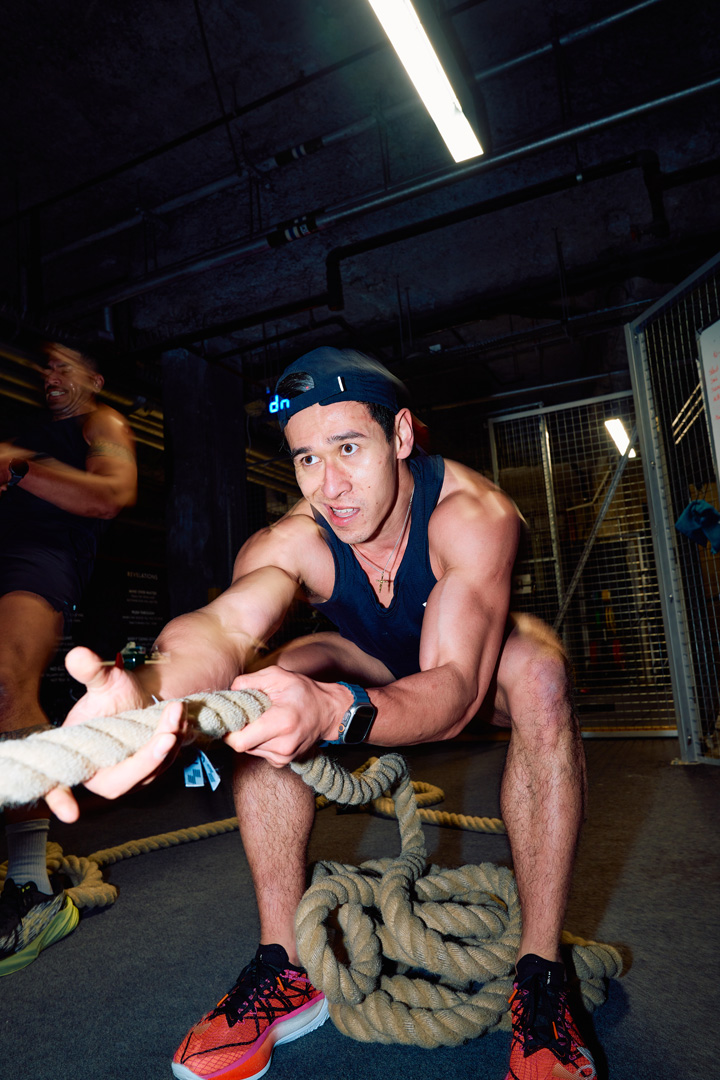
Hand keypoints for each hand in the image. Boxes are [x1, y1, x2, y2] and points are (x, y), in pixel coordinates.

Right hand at [44, 646, 187, 821]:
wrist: (140, 698)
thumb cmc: (115, 695)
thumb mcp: (104, 681)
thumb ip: (91, 672)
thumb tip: (78, 655)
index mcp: (77, 756)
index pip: (58, 785)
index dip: (59, 799)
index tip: (68, 811)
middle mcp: (100, 773)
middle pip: (118, 784)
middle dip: (146, 761)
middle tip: (166, 736)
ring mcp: (127, 777)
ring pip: (148, 773)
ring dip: (168, 745)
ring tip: (176, 710)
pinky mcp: (149, 772)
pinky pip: (164, 764)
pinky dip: (176, 742)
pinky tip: (180, 717)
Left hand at [224, 666, 341, 766]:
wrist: (328, 712)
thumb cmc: (304, 692)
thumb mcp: (277, 676)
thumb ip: (249, 681)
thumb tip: (228, 692)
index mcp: (282, 722)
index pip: (240, 740)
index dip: (227, 730)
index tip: (227, 717)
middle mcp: (283, 745)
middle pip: (241, 745)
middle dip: (237, 729)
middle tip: (244, 713)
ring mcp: (284, 756)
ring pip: (248, 749)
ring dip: (249, 734)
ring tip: (263, 718)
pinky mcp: (282, 761)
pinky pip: (258, 751)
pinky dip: (258, 740)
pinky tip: (270, 728)